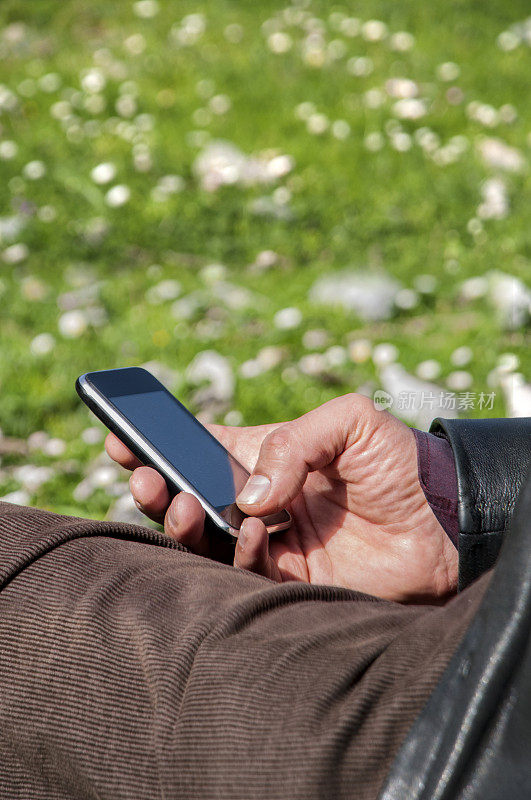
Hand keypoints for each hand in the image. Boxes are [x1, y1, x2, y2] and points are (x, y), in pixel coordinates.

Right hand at [105, 394, 457, 601]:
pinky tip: (254, 529)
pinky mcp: (288, 581)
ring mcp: (270, 541)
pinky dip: (238, 552)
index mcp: (266, 455)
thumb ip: (294, 443)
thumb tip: (248, 496)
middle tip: (143, 477)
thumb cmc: (399, 463)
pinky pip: (244, 571)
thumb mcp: (349, 422)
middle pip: (189, 496)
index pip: (200, 448)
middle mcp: (259, 500)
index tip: (124, 439)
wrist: (445, 522)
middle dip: (156, 487)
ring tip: (182, 505)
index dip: (160, 443)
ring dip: (184, 523)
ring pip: (205, 539)